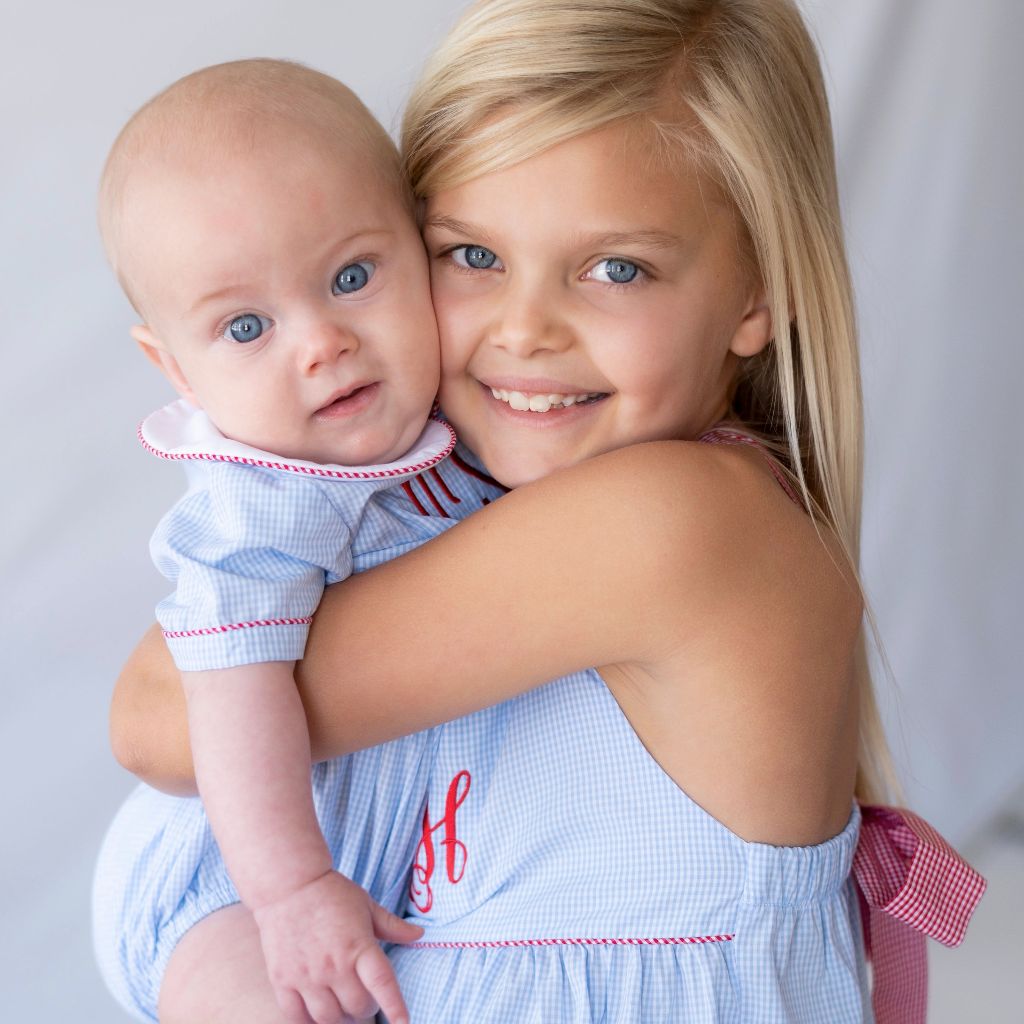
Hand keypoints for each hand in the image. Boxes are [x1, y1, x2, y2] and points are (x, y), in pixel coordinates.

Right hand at [253, 870, 422, 1023]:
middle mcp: (334, 965)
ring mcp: (307, 976)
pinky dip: (310, 1023)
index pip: (382, 984)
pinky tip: (318, 1014)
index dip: (395, 1007)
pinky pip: (298, 1018)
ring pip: (330, 1018)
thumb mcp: (366, 904)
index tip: (403, 1023)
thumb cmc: (331, 893)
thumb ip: (392, 925)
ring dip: (342, 1019)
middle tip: (365, 1000)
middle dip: (367, 1009)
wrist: (288, 884)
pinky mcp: (282, 981)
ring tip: (343, 1008)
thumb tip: (419, 934)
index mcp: (359, 945)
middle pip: (358, 1008)